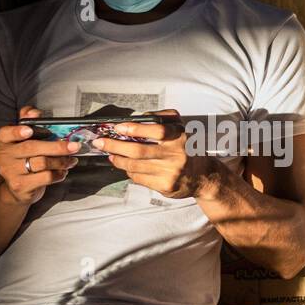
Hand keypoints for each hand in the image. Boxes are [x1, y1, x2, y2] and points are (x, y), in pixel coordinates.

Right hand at [0, 106, 80, 204]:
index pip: (5, 133)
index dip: (17, 131)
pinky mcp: (20, 186)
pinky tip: (62, 171)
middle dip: (56, 146)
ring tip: (70, 160)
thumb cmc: (24, 159)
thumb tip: (33, 112)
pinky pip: (45, 177)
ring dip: (61, 161)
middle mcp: (2, 156)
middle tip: (73, 146)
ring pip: (42, 163)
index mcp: (3, 141)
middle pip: (31, 148)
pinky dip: (58, 174)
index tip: (30, 130)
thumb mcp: (23, 140)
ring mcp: (9, 172)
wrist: (17, 188)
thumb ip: (27, 122)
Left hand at [95, 109, 223, 199]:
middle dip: (115, 146)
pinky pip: (139, 178)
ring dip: (118, 160)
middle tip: (101, 142)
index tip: (118, 127)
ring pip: (135, 166)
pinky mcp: (166, 186)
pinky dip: (129, 172)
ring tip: (110, 154)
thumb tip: (137, 118)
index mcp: (180, 136)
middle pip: (139, 150)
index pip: (156, 130)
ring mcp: (170, 172)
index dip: (135, 128)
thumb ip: (162, 119)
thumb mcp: (181, 128)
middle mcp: (176, 155)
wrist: (203, 176)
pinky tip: (126, 167)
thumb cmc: (187, 148)